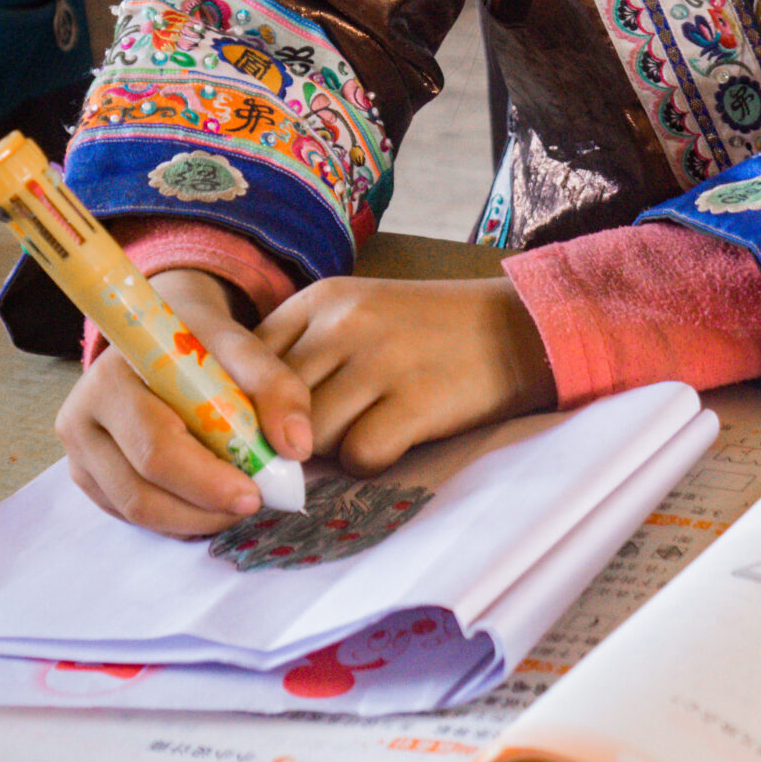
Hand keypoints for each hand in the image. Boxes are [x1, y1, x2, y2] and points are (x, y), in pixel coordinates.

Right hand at [55, 269, 313, 538]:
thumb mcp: (241, 346)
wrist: (161, 336)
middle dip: (205, 506)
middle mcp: (82, 418)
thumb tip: (297, 445)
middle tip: (254, 503)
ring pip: (136, 510)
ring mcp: (79, 453)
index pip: (156, 446)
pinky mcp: (88, 477)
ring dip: (195, 518)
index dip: (205, 479)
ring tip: (238, 502)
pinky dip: (176, 517)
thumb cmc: (200, 341)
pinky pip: (131, 515)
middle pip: (140, 488)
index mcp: (112, 378)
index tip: (253, 493)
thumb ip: (275, 386)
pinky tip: (209, 502)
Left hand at [255, 276, 555, 473]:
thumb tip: (247, 420)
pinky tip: (391, 443)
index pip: (245, 361)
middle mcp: (344, 323)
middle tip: (307, 447)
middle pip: (273, 404)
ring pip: (311, 435)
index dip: (246, 404)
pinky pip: (360, 455)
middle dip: (283, 436)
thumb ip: (302, 352)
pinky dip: (369, 462)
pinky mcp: (417, 400)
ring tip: (361, 433)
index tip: (258, 427)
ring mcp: (381, 361)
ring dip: (329, 451)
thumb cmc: (427, 331)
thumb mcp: (357, 315)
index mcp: (322, 298)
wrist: (516, 327)